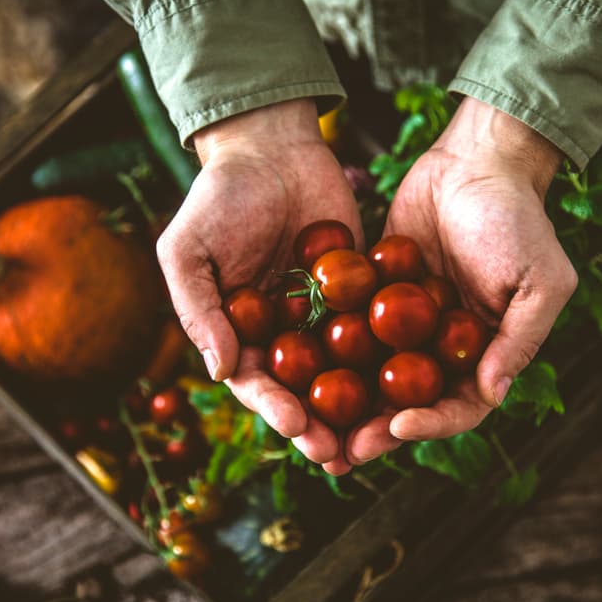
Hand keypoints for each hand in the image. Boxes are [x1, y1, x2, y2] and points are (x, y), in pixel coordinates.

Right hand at [156, 99, 363, 464]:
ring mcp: (323, 315)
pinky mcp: (359, 292)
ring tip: (379, 437)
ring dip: (358, 407)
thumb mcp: (188, 250)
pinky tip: (413, 380)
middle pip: (302, 389)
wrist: (272, 148)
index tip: (297, 427)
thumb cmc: (218, 198)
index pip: (256, 382)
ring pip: (343, 371)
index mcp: (239, 333)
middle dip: (320, 425)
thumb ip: (198, 309)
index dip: (275, 407)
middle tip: (343, 453)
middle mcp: (282, 333)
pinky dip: (391, 355)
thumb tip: (220, 371)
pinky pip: (375, 327)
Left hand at [339, 97, 576, 468]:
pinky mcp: (374, 295)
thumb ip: (520, 339)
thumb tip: (493, 394)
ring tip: (313, 425)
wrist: (476, 161)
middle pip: (409, 403)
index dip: (431, 424)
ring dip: (347, 404)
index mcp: (485, 353)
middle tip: (342, 451)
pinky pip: (350, 329)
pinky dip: (327, 352)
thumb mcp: (539, 280)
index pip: (460, 406)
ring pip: (374, 376)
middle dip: (377, 429)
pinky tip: (297, 368)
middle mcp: (443, 348)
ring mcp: (406, 324)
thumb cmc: (518, 219)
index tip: (398, 427)